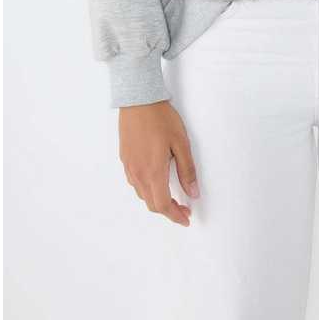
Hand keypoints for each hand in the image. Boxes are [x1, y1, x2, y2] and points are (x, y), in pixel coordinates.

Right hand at [118, 100, 198, 226]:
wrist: (138, 100)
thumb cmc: (161, 118)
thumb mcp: (181, 143)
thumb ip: (187, 170)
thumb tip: (193, 192)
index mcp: (153, 171)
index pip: (163, 205)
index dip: (175, 215)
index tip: (186, 218)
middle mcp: (138, 173)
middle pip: (152, 204)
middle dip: (168, 211)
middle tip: (183, 210)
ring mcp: (129, 167)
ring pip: (142, 195)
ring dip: (157, 201)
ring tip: (172, 197)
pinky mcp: (125, 159)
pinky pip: (135, 183)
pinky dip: (147, 190)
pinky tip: (156, 182)